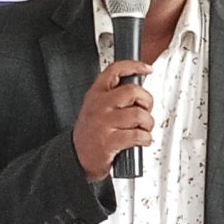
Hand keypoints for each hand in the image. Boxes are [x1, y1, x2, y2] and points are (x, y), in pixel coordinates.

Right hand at [72, 59, 154, 180]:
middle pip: (133, 91)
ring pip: (139, 115)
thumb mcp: (95, 107)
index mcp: (96, 94)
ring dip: (147, 123)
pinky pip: (137, 135)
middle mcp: (99, 106)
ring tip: (143, 128)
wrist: (76, 157)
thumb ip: (113, 96)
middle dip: (147, 101)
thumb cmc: (91, 132)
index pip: (115, 71)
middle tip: (145, 110)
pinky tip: (141, 140)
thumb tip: (140, 89)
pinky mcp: (109, 142)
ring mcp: (103, 124)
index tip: (147, 69)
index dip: (134, 66)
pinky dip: (146, 138)